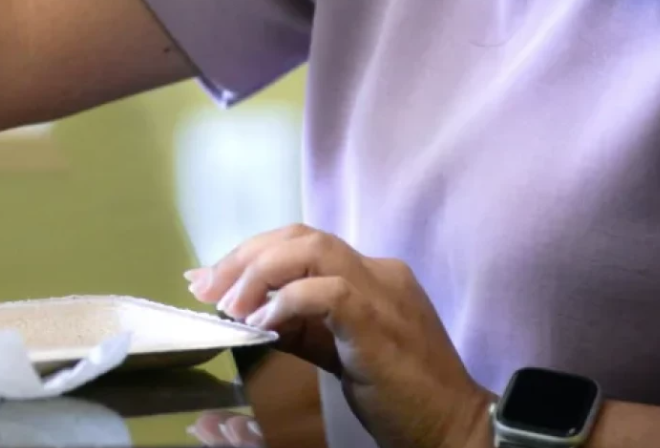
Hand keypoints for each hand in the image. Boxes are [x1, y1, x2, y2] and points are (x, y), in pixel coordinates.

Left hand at [187, 225, 490, 447]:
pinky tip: (262, 323)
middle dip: (245, 255)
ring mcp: (382, 291)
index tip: (209, 278)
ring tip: (230, 304)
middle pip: (300, 234)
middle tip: (206, 286)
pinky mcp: (379, 321)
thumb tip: (245, 311)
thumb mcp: (338, 350)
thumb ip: (299, 325)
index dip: (250, 253)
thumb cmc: (399, 393)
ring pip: (312, 248)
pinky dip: (286, 301)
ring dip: (260, 271)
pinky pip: (327, 292)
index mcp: (370, 274)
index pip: (301, 241)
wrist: (453, 426)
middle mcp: (378, 270)